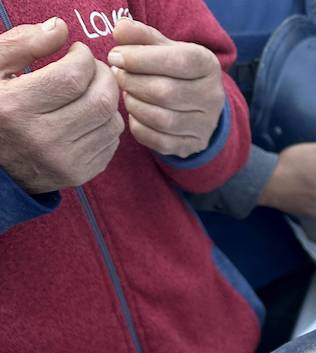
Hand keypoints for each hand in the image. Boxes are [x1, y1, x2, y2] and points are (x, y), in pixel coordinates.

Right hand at [0, 18, 122, 193]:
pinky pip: (111, 143)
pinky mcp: (78, 175)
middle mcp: (43, 138)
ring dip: (107, 99)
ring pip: (111, 122)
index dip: (84, 58)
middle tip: (92, 68)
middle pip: (100, 100)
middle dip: (104, 76)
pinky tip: (88, 115)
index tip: (78, 52)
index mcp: (17, 108)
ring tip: (90, 90)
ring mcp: (64, 161)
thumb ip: (22, 44)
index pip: (73, 77)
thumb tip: (60, 28)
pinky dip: (107, 123)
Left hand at [108, 19, 224, 158]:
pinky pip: (158, 141)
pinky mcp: (193, 144)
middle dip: (132, 82)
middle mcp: (213, 96)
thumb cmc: (174, 69)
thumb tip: (120, 29)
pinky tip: (136, 114)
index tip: (116, 56)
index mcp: (208, 66)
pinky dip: (139, 126)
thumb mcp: (162, 47)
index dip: (141, 58)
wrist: (197, 103)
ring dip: (134, 105)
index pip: (178, 61)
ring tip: (127, 93)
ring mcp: (205, 124)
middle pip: (165, 92)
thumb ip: (141, 36)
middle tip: (117, 75)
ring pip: (161, 119)